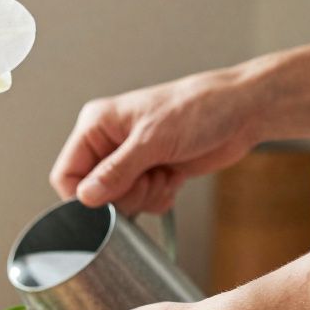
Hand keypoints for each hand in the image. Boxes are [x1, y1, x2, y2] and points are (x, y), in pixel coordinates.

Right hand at [50, 67, 259, 214]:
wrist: (242, 111)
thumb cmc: (200, 108)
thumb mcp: (153, 140)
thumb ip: (116, 171)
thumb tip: (85, 196)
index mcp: (97, 125)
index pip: (66, 174)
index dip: (83, 195)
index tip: (108, 201)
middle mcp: (108, 143)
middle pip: (93, 193)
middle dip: (122, 195)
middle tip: (146, 180)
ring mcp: (130, 159)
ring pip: (117, 201)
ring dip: (143, 197)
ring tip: (163, 175)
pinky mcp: (150, 172)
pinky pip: (141, 202)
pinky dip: (157, 198)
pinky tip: (173, 178)